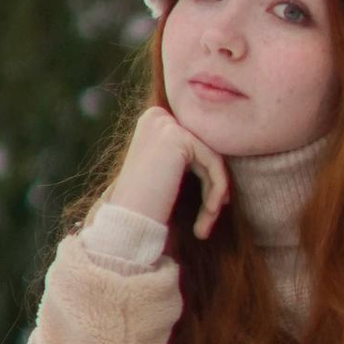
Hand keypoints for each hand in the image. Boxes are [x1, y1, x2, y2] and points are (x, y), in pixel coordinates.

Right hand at [105, 103, 231, 236]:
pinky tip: (211, 211)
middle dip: (213, 185)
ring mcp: (165, 123)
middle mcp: (156, 116)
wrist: (126, 219)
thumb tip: (215, 154)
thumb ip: (185, 155)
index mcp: (152, 122)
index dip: (206, 176)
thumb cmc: (143, 205)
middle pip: (203, 151)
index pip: (193, 146)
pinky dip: (217, 188)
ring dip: (215, 193)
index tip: (210, 207)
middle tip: (211, 215)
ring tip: (205, 226)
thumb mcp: (165, 171)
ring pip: (211, 158)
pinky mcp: (177, 136)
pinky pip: (213, 161)